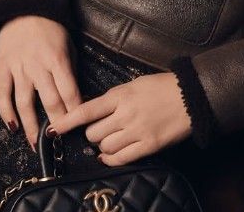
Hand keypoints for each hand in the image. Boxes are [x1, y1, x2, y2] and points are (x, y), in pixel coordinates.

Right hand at [0, 15, 82, 149]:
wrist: (24, 8)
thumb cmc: (51, 29)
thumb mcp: (68, 45)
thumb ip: (70, 71)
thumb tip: (75, 98)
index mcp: (57, 60)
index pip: (69, 92)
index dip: (74, 112)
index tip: (79, 127)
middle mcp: (37, 67)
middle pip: (49, 101)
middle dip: (56, 123)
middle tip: (60, 143)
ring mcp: (18, 69)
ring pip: (24, 103)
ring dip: (31, 126)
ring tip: (36, 143)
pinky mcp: (3, 68)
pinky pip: (3, 94)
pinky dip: (6, 112)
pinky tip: (12, 127)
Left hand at [48, 72, 191, 165]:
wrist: (190, 96)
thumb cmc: (162, 86)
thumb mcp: (134, 84)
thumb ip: (115, 98)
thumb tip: (96, 111)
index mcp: (121, 94)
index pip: (87, 110)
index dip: (67, 121)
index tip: (53, 129)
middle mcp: (126, 114)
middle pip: (93, 132)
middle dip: (91, 133)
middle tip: (98, 130)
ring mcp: (137, 131)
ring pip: (104, 146)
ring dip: (102, 145)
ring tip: (110, 139)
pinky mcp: (148, 146)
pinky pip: (120, 158)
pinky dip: (110, 159)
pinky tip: (109, 155)